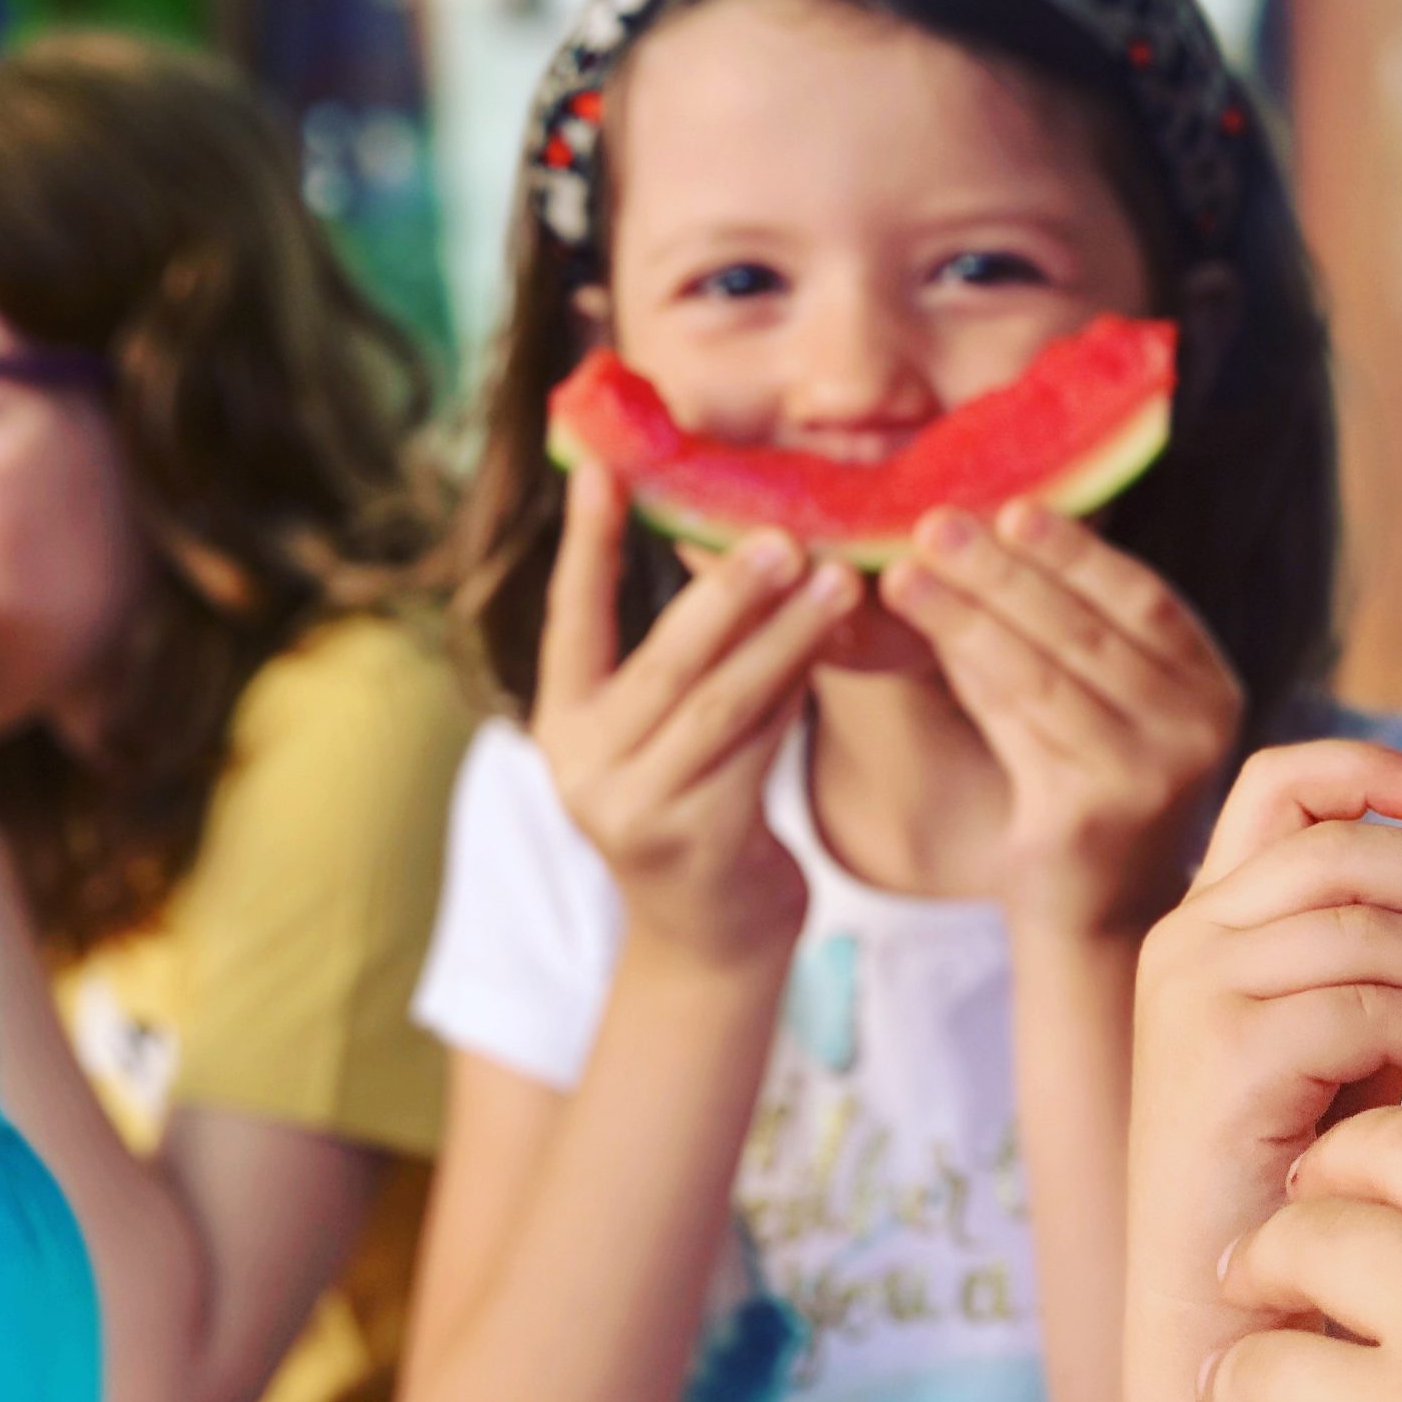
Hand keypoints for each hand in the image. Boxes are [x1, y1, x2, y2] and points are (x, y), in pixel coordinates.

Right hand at [532, 459, 859, 971]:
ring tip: (838, 578)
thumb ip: (686, 651)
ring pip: (722, 703)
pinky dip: (798, 693)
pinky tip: (836, 646)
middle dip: (726, 591)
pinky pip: (758, 750)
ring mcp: (636, 810)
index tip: (601, 464)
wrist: (710, 938)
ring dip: (786, 635)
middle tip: (783, 533)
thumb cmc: (701, 800)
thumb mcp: (666, 729)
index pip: (570, 617)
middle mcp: (584, 765)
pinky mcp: (699, 844)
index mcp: (563, 720)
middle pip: (663, 660)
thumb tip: (741, 535)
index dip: (584, 542)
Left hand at [879, 499, 1241, 933]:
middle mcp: (1196, 727)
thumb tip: (974, 532)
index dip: (1077, 551)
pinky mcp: (1092, 817)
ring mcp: (1150, 776)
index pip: (1145, 598)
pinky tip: (923, 637)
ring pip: (1042, 675)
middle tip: (934, 524)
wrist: (1096, 914)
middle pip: (1086, 631)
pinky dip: (965, 673)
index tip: (1011, 507)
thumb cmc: (1083, 782)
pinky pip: (1017, 727)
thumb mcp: (1091, 698)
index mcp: (1208, 683)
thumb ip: (1051, 626)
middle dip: (1001, 571)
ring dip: (966, 616)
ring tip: (903, 573)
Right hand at [1130, 742, 1401, 1299]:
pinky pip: (1365, 1005)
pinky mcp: (1224, 1057)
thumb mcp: (1346, 1041)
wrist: (1223, 1310)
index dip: (1369, 769)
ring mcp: (1196, 993)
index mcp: (1211, 918)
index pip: (1279, 787)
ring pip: (1362, 921)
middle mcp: (1189, 938)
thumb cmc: (1298, 1181)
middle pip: (1340, 845)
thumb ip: (1394, 960)